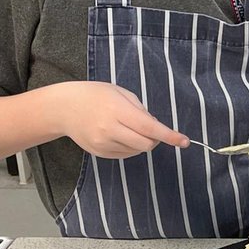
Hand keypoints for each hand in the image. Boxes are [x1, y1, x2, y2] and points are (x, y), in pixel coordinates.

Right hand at [55, 82, 189, 159]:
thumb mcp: (121, 93)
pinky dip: (130, 146)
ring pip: (137, 151)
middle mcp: (110, 130)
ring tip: (127, 126)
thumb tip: (156, 128)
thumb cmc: (96, 95)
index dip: (170, 136)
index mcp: (117, 111)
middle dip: (155, 138)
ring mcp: (103, 144)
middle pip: (147, 144)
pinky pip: (125, 154)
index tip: (184, 142)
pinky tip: (119, 134)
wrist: (64, 108)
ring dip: (142, 142)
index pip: (150, 128)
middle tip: (149, 127)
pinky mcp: (99, 153)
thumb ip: (141, 111)